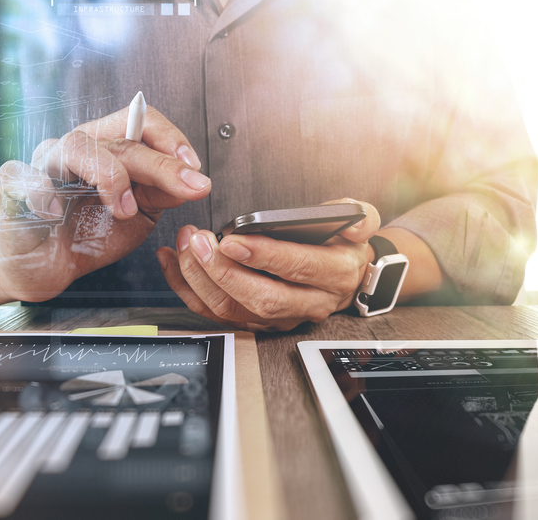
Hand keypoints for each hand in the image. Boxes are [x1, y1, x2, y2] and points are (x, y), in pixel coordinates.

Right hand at [0, 105, 210, 300]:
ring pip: (77, 146)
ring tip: (123, 208)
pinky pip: (21, 176)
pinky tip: (52, 213)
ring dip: (109, 176)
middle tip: (188, 186)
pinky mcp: (13, 187)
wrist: (46, 270)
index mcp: (108, 150)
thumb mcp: (138, 216)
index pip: (140, 123)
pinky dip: (39, 192)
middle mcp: (77, 150)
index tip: (194, 167)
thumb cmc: (87, 235)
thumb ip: (161, 193)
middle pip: (119, 139)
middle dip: (159, 164)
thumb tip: (192, 180)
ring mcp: (43, 165)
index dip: (169, 138)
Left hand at [157, 199, 381, 330]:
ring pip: (235, 311)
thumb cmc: (343, 245)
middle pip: (262, 298)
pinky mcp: (257, 321)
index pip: (299, 269)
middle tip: (199, 243)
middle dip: (225, 272)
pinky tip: (174, 263)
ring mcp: (281, 317)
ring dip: (202, 281)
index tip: (233, 240)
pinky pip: (217, 313)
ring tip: (185, 247)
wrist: (347, 276)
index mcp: (335, 274)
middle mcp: (309, 302)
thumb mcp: (363, 223)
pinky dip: (189, 290)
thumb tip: (355, 222)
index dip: (265, 256)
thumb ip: (362, 217)